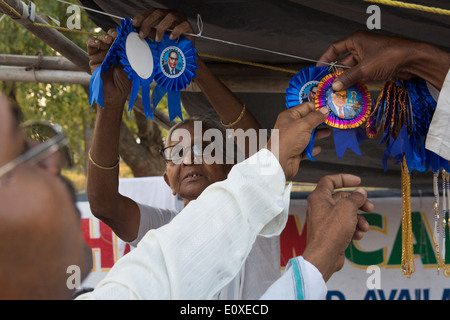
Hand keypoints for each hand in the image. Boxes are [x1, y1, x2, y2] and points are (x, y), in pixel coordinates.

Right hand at [86, 30, 131, 107]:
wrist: (115, 93)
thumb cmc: (125, 82)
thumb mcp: (131, 66)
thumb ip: (131, 54)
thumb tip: (132, 41)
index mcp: (123, 52)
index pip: (122, 39)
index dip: (123, 35)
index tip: (125, 33)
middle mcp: (113, 52)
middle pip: (111, 36)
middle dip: (114, 34)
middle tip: (116, 36)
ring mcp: (103, 54)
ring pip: (101, 39)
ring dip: (104, 37)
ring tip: (108, 40)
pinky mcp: (93, 58)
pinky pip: (91, 46)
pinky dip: (93, 41)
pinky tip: (98, 43)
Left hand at [132, 8, 194, 41]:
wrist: (185, 55)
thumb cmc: (171, 46)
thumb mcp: (157, 39)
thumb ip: (150, 34)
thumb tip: (140, 32)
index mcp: (163, 16)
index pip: (152, 11)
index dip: (142, 16)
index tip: (134, 23)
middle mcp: (172, 15)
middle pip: (159, 13)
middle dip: (148, 23)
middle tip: (142, 34)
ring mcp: (181, 20)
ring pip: (170, 17)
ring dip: (161, 28)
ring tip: (157, 39)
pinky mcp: (189, 27)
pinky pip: (183, 26)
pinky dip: (176, 31)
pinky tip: (171, 37)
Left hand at [267, 102, 329, 178]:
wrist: (279, 162)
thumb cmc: (286, 141)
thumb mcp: (304, 125)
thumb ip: (315, 117)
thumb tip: (324, 110)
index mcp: (289, 117)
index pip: (305, 107)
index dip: (316, 106)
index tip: (327, 108)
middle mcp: (290, 127)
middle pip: (307, 121)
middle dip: (319, 121)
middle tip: (330, 120)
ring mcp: (292, 140)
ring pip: (308, 135)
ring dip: (318, 134)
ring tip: (327, 132)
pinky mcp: (295, 151)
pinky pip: (306, 148)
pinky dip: (313, 148)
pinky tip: (318, 148)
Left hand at [302, 174, 372, 281]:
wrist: (324, 256)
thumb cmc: (331, 232)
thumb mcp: (348, 209)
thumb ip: (356, 198)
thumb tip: (361, 192)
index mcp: (319, 197)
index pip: (330, 181)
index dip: (345, 178)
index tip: (358, 181)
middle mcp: (320, 207)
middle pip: (341, 198)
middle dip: (358, 203)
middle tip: (370, 207)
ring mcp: (324, 220)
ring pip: (345, 213)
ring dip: (358, 218)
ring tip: (365, 226)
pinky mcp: (330, 232)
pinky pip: (344, 226)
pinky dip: (353, 229)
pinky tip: (358, 234)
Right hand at [317, 30, 449, 90]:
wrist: (413, 59)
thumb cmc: (389, 56)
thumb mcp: (364, 68)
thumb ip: (347, 78)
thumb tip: (334, 86)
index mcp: (356, 41)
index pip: (335, 48)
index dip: (325, 58)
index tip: (318, 69)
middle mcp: (361, 47)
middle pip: (343, 62)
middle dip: (336, 74)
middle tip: (328, 86)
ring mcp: (369, 57)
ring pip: (352, 70)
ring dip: (347, 81)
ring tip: (338, 92)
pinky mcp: (375, 66)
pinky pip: (361, 75)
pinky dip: (356, 82)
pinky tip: (351, 92)